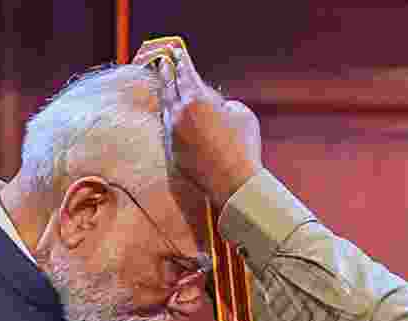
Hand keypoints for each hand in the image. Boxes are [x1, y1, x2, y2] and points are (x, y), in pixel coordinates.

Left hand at [158, 46, 262, 207]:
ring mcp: (173, 133)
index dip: (181, 61)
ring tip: (165, 85)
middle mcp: (180, 114)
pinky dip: (169, 116)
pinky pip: (168, 127)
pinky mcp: (172, 150)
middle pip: (169, 87)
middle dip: (167, 73)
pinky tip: (170, 113)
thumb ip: (223, 103)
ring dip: (165, 94)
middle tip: (165, 63)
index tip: (176, 51)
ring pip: (165, 107)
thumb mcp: (242, 113)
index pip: (185, 74)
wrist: (232, 182)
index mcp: (197, 100)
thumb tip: (213, 105)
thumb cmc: (243, 146)